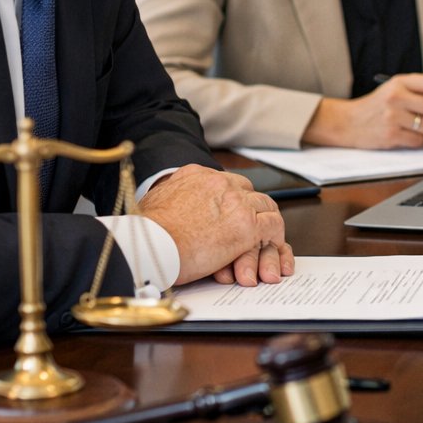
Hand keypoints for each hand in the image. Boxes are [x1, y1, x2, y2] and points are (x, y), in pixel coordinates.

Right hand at [137, 165, 294, 286]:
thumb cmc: (147, 233)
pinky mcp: (247, 225)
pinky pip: (273, 225)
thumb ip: (169, 197)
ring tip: (266, 237)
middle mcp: (220, 183)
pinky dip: (275, 236)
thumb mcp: (154, 202)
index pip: (225, 183)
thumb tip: (168, 205)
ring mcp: (236, 202)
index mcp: (196, 175)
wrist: (152, 245)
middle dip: (252, 207)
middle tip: (254, 224)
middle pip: (248, 191)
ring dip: (266, 221)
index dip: (231, 199)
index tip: (231, 211)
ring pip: (265, 205)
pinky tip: (271, 247)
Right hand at [302, 73, 422, 148]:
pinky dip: (417, 140)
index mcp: (399, 83)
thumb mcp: (392, 89)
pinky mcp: (391, 135)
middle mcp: (395, 97)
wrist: (348, 122)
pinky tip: (407, 134)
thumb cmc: (376, 106)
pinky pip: (418, 140)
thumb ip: (417, 90)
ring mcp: (393, 116)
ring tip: (416, 126)